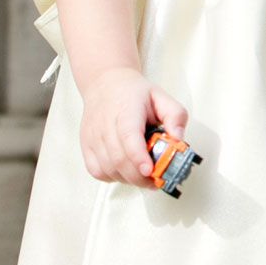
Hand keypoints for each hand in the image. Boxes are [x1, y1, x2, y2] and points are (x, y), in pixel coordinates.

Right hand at [78, 66, 188, 185]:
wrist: (106, 84)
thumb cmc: (133, 93)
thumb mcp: (161, 97)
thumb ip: (176, 116)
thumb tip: (179, 139)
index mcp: (126, 110)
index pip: (129, 136)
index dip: (138, 157)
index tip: (150, 170)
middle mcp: (106, 124)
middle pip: (119, 159)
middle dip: (140, 176)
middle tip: (157, 180)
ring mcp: (93, 136)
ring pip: (108, 168)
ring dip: (129, 179)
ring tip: (144, 176)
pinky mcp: (86, 146)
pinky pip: (97, 171)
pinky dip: (113, 177)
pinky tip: (126, 172)